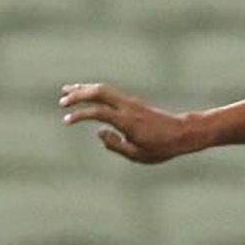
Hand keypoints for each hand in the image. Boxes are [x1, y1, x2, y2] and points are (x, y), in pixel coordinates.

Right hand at [60, 83, 203, 163]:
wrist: (183, 133)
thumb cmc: (162, 147)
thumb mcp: (138, 155)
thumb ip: (115, 145)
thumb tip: (99, 133)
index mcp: (127, 121)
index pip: (98, 112)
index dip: (80, 115)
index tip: (67, 121)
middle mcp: (128, 107)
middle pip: (99, 92)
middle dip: (78, 94)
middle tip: (62, 100)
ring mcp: (131, 102)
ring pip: (104, 89)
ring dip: (84, 89)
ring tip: (67, 91)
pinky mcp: (133, 103)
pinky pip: (110, 93)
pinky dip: (95, 92)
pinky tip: (87, 94)